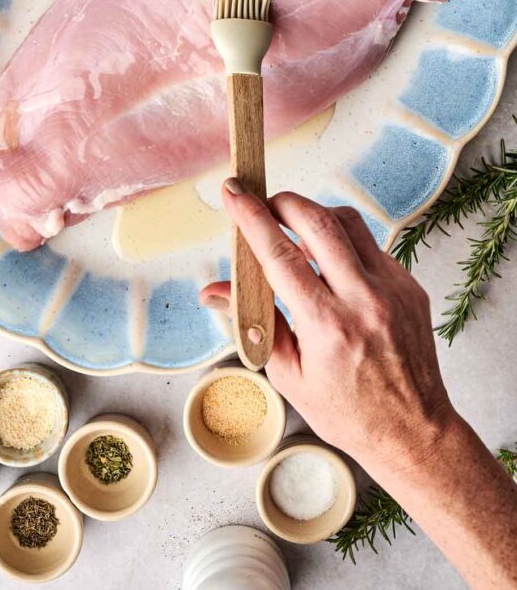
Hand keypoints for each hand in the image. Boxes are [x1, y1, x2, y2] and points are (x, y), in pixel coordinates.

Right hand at [200, 181, 455, 478]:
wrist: (413, 432)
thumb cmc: (348, 413)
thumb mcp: (288, 375)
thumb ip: (254, 322)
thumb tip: (212, 292)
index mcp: (327, 326)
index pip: (280, 255)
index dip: (252, 218)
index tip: (234, 192)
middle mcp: (364, 300)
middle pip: (319, 221)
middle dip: (284, 202)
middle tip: (264, 205)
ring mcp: (393, 289)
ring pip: (349, 223)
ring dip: (315, 217)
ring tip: (295, 235)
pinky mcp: (410, 286)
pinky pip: (370, 246)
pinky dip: (343, 244)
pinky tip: (330, 265)